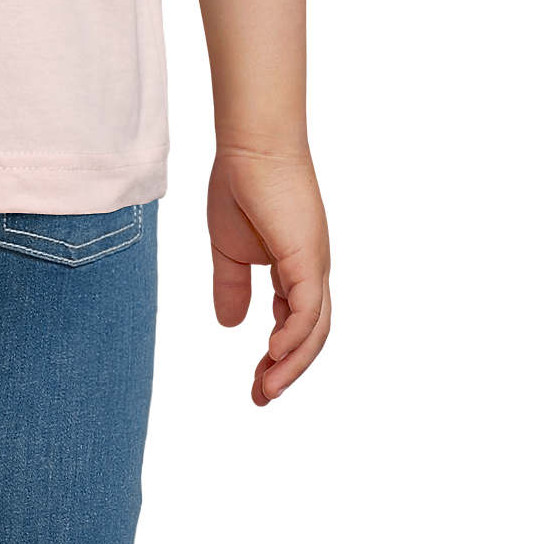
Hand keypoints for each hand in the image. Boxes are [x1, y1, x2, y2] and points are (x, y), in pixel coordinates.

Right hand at [206, 142, 331, 404]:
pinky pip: (307, 310)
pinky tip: (275, 355)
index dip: (277, 355)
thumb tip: (231, 326)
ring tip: (266, 390)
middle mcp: (312, 271)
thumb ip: (231, 286)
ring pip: (314, 330)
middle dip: (287, 371)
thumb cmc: (241, 184)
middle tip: (260, 398)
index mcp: (294, 268)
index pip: (294, 323)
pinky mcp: (308, 258)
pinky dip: (294, 338)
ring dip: (291, 365)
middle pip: (310, 335)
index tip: (257, 383)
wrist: (250, 146)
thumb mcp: (228, 247)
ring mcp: (314, 265)